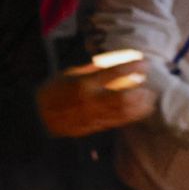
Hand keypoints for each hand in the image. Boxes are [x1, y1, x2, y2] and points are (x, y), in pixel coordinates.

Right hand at [36, 63, 153, 136]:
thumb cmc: (54, 90)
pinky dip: (131, 115)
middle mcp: (91, 101)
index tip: (144, 63)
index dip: (132, 67)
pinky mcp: (95, 126)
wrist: (39, 116)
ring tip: (149, 98)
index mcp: (84, 83)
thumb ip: (94, 69)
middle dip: (140, 91)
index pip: (114, 73)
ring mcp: (94, 116)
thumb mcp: (71, 73)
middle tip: (149, 84)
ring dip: (140, 105)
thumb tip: (115, 63)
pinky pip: (118, 121)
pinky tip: (140, 109)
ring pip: (124, 112)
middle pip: (124, 98)